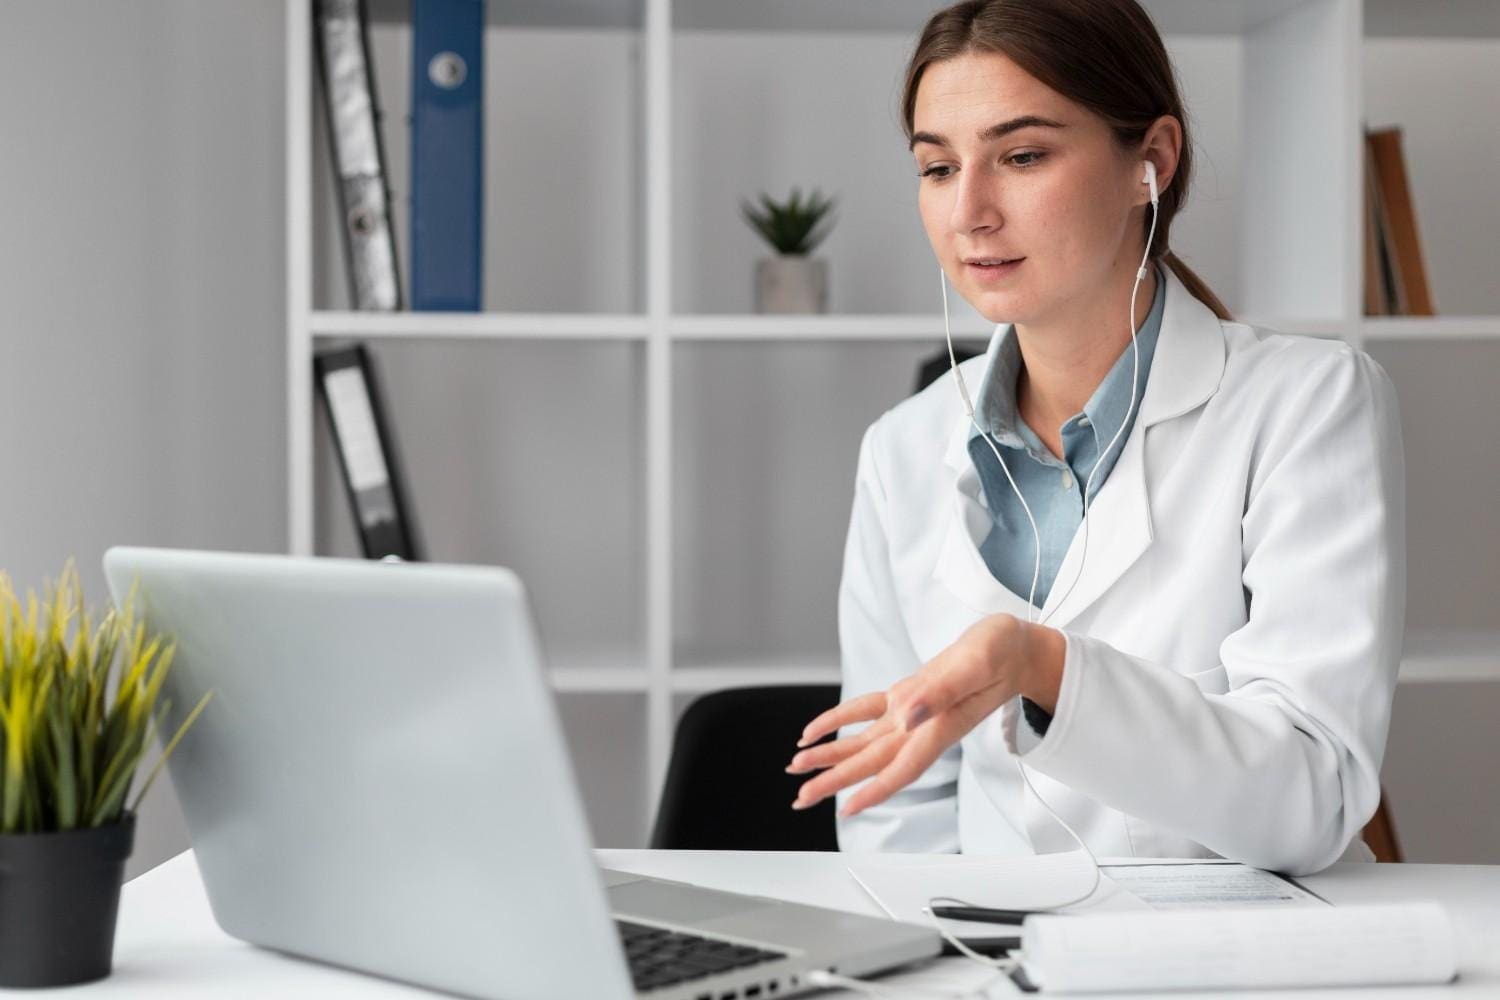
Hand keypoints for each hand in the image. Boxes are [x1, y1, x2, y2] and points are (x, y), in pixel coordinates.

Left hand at [785, 615, 1064, 817]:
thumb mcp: (976, 663)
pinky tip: (816, 729)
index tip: (846, 810)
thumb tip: (905, 715)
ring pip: (865, 742)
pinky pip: (866, 712)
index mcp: (940, 724)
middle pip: (873, 761)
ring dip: (832, 757)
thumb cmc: (1002, 652)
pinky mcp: (910, 696)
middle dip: (836, 781)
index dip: (874, 791)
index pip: (902, 767)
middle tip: (801, 797)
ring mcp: (914, 713)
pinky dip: (839, 720)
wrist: (1015, 647)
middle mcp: (923, 725)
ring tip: (798, 768)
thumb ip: (941, 691)